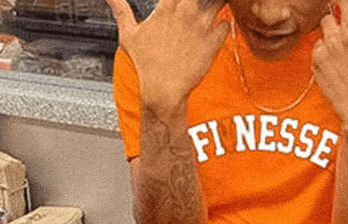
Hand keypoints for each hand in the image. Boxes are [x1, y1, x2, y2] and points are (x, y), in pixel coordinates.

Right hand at [108, 0, 229, 113]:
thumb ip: (120, 9)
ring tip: (214, 7)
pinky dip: (224, 23)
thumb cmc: (146, 66)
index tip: (181, 1)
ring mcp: (201, 27)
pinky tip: (219, 28)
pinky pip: (227, 24)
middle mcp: (185, 13)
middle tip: (199, 4)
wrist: (163, 91)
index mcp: (166, 8)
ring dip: (218, 3)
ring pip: (218, 1)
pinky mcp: (212, 43)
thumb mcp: (128, 35)